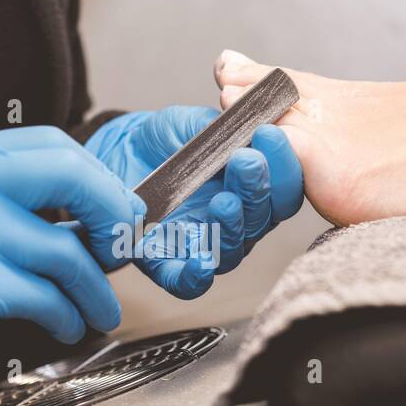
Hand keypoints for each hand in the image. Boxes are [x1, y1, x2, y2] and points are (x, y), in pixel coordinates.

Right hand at [0, 126, 144, 405]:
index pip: (48, 143)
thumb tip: (100, 214)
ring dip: (93, 289)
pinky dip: (66, 316)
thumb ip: (10, 205)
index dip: (98, 179)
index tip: (118, 213)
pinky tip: (63, 326)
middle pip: (68, 175)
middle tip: (121, 251)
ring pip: (64, 250)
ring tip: (95, 310)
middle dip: (113, 216)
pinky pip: (44, 296)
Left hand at [86, 106, 302, 297]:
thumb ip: (224, 127)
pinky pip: (188, 283)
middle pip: (262, 219)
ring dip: (232, 226)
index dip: (284, 165)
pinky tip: (199, 263)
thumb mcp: (195, 123)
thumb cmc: (166, 139)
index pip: (283, 188)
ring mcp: (205, 244)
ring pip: (233, 249)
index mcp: (254, 188)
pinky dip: (196, 277)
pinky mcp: (168, 263)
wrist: (120, 152)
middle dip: (258, 189)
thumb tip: (252, 123)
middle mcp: (238, 222)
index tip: (270, 135)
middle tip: (246, 161)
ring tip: (224, 201)